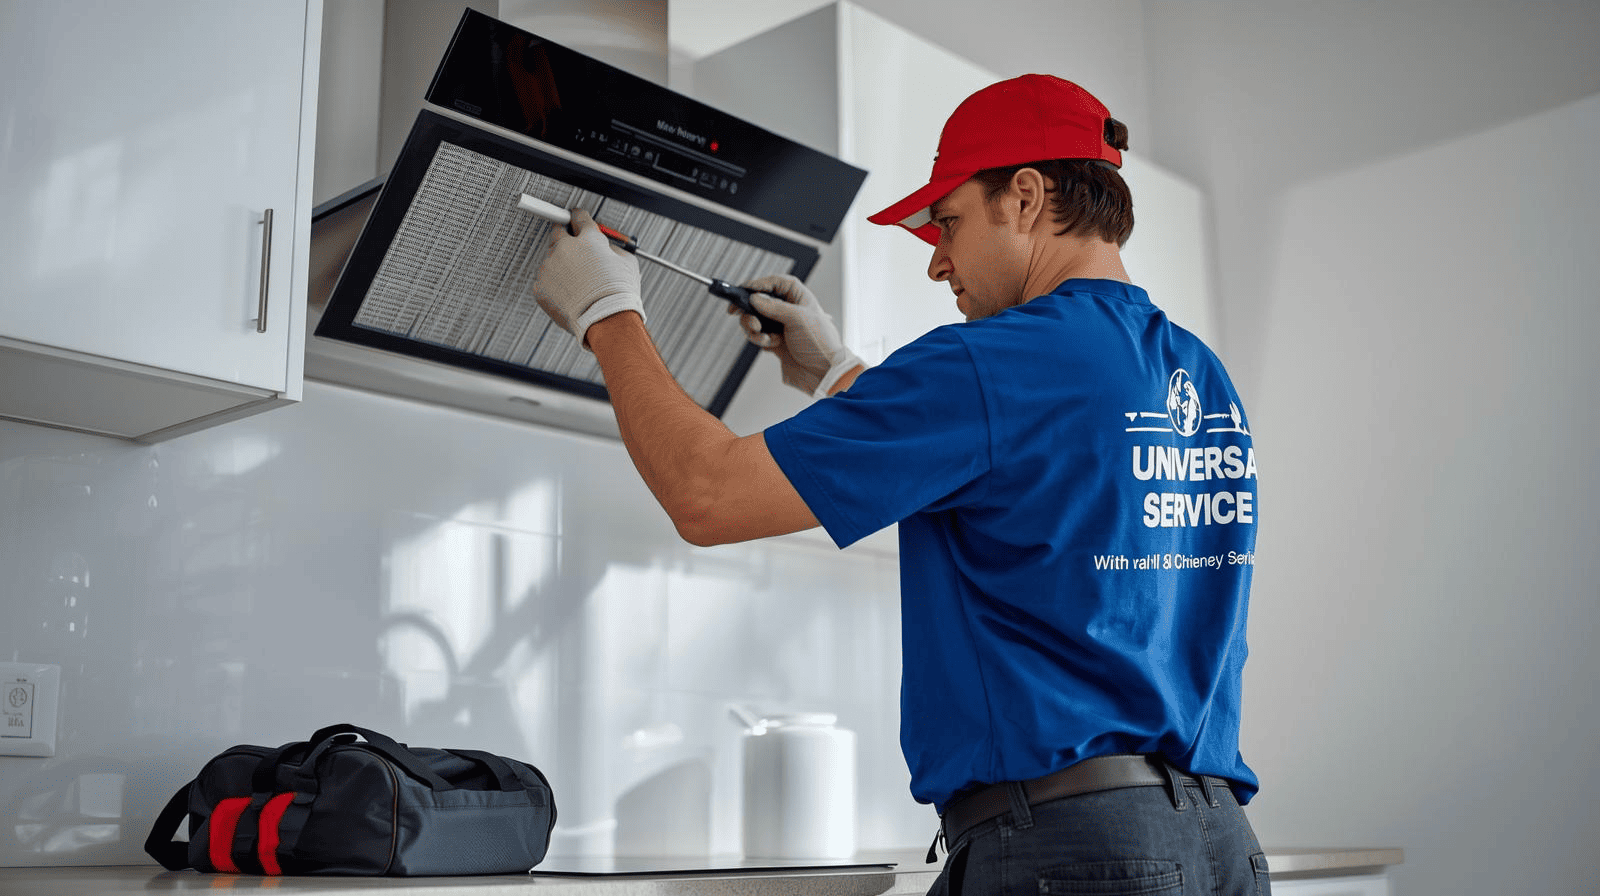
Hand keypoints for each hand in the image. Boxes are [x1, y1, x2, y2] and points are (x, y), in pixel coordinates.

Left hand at [532, 208, 643, 347]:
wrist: (605, 321)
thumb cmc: (619, 295)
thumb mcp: (628, 263)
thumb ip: (612, 248)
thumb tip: (606, 246)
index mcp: (588, 239)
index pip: (579, 217)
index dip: (579, 218)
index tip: (577, 220)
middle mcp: (565, 248)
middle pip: (558, 231)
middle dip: (566, 237)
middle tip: (575, 248)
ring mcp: (549, 267)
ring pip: (552, 259)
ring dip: (562, 266)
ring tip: (579, 284)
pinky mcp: (540, 286)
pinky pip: (546, 280)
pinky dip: (555, 285)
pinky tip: (570, 295)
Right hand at [734, 275, 862, 396]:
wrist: (823, 373)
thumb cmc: (821, 343)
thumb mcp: (798, 319)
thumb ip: (774, 307)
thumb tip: (755, 298)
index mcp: (799, 298)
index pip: (776, 283)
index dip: (759, 284)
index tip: (744, 289)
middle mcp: (789, 310)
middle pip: (760, 301)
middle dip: (750, 309)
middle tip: (744, 315)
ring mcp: (781, 327)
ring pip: (755, 319)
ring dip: (753, 327)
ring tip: (761, 334)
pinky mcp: (775, 342)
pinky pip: (758, 335)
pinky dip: (759, 339)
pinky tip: (770, 343)